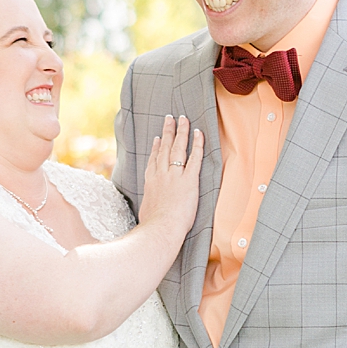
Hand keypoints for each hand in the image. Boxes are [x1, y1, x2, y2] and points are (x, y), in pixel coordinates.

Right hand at [139, 114, 203, 238]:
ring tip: (183, 119)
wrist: (160, 228)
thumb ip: (151, 206)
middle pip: (165, 148)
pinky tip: (199, 133)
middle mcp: (161, 174)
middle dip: (168, 132)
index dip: (157, 147)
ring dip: (181, 131)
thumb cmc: (153, 225)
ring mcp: (175, 175)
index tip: (159, 138)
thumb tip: (151, 213)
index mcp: (151, 182)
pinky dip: (197, 144)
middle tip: (170, 119)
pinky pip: (195, 158)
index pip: (154, 160)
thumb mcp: (147, 212)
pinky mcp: (189, 179)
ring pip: (178, 148)